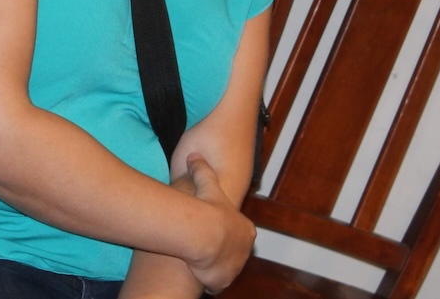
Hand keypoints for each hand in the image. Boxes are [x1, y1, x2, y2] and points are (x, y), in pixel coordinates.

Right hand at [184, 153, 255, 293]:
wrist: (205, 235)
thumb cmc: (209, 208)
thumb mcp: (208, 183)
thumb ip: (202, 169)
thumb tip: (193, 155)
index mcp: (246, 229)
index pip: (238, 231)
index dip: (224, 229)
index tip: (211, 227)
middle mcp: (244, 250)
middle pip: (233, 251)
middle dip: (222, 249)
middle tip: (204, 245)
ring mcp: (235, 268)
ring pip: (226, 268)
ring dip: (215, 265)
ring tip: (199, 260)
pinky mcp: (223, 282)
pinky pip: (216, 284)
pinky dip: (209, 280)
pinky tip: (197, 272)